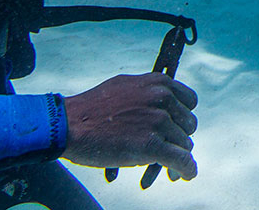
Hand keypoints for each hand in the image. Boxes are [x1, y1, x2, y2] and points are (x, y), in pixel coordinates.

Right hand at [63, 73, 198, 178]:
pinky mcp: (152, 145)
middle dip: (178, 138)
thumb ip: (148, 94)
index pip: (190, 102)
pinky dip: (186, 170)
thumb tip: (163, 108)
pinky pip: (181, 160)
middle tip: (166, 150)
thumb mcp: (126, 87)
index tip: (175, 127)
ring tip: (167, 167)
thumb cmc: (92, 109)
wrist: (68, 124)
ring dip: (177, 156)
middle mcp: (162, 99)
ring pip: (184, 144)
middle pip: (188, 124)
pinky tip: (184, 175)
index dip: (182, 117)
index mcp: (157, 84)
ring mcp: (158, 121)